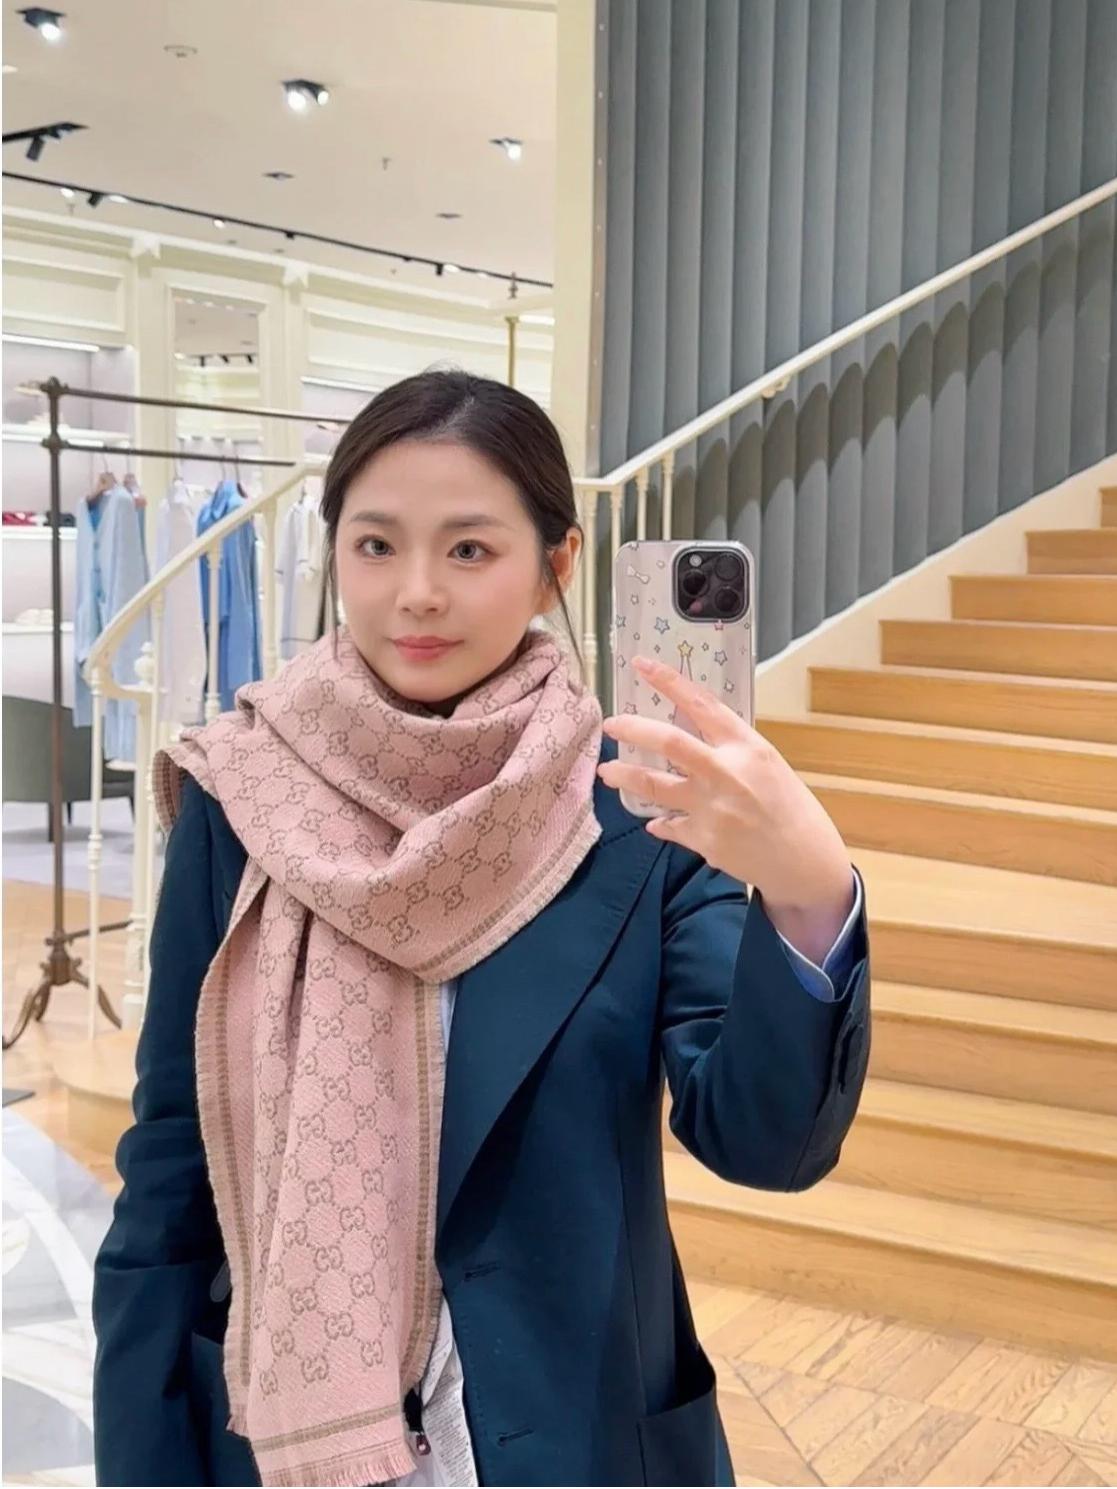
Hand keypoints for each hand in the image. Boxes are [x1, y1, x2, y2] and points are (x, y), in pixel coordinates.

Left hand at [598, 654, 854, 955]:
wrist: (804, 860)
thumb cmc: (790, 806)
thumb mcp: (767, 764)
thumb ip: (730, 749)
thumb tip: (691, 732)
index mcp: (747, 747)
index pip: (701, 704)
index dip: (669, 681)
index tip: (642, 664)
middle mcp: (726, 773)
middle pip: (668, 741)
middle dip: (632, 728)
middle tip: (611, 724)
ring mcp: (711, 808)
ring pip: (652, 784)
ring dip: (624, 775)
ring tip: (608, 771)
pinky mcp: (702, 839)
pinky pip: (667, 825)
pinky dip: (659, 821)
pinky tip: (655, 820)